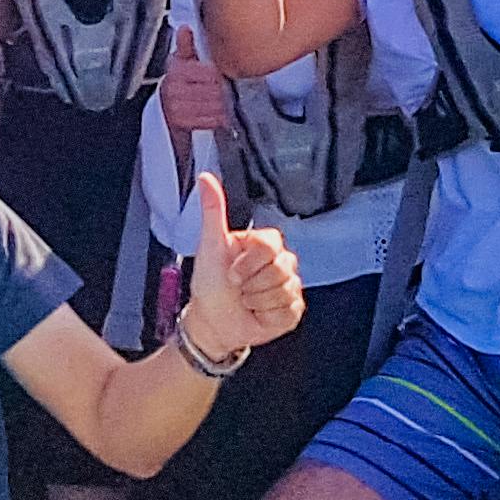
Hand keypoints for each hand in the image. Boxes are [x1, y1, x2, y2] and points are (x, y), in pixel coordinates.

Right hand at [156, 25, 233, 136]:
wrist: (163, 112)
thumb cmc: (177, 84)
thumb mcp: (179, 62)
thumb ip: (185, 46)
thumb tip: (184, 28)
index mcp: (176, 70)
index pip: (208, 71)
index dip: (220, 73)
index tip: (225, 74)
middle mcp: (174, 89)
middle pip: (213, 89)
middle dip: (224, 89)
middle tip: (230, 89)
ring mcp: (177, 107)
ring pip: (212, 104)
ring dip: (224, 104)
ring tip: (228, 101)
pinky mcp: (181, 123)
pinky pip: (208, 120)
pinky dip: (218, 118)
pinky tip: (222, 114)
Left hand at [177, 171, 303, 358]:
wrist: (212, 322)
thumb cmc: (210, 283)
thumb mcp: (210, 245)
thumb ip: (213, 210)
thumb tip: (206, 177)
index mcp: (263, 243)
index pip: (270, 245)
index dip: (248, 263)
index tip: (231, 272)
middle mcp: (281, 262)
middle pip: (280, 269)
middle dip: (252, 284)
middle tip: (238, 288)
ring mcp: (289, 285)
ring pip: (285, 292)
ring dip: (258, 302)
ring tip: (247, 301)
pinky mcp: (293, 309)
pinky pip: (288, 311)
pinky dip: (267, 317)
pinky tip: (258, 314)